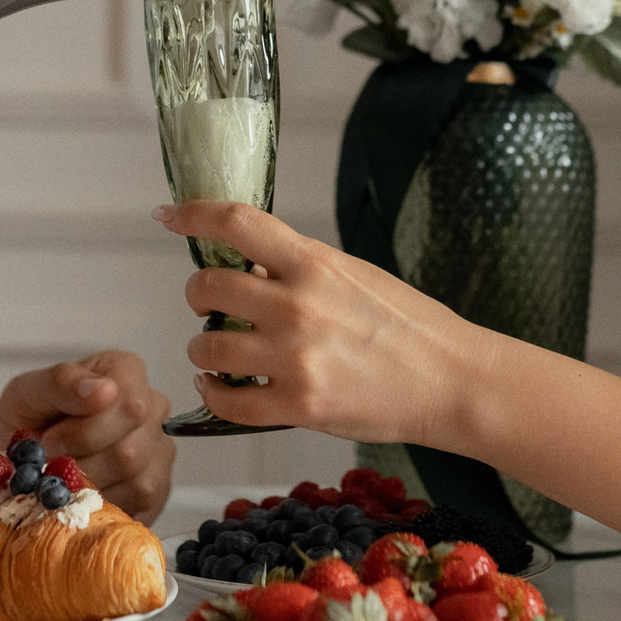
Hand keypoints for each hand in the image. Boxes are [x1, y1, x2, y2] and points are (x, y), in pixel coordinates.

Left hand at [0, 350, 175, 521]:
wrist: (17, 459)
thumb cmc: (26, 420)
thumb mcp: (27, 393)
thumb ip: (62, 383)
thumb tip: (104, 390)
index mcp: (125, 372)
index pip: (129, 406)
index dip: (85, 431)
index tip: (49, 440)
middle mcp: (151, 408)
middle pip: (131, 450)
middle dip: (80, 464)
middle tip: (49, 462)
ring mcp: (159, 451)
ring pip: (136, 481)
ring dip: (87, 486)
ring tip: (62, 475)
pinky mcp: (157, 491)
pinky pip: (138, 505)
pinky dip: (101, 505)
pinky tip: (81, 491)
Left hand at [159, 201, 489, 445]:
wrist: (451, 381)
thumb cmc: (410, 325)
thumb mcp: (355, 274)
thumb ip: (301, 268)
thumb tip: (248, 265)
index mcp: (315, 264)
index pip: (237, 222)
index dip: (193, 214)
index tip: (169, 215)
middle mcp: (298, 307)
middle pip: (207, 287)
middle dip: (198, 295)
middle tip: (208, 304)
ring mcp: (295, 359)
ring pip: (208, 347)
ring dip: (203, 348)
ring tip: (218, 351)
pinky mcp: (298, 407)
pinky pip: (227, 400)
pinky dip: (214, 392)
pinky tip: (220, 385)